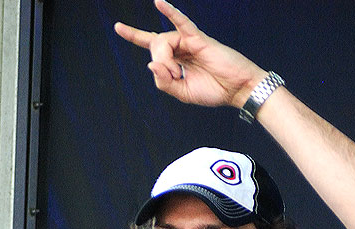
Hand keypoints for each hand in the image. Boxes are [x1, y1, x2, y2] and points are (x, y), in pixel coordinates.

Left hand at [114, 0, 264, 107]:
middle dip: (159, 63)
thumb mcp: (183, 94)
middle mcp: (179, 47)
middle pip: (155, 45)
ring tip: (179, 72)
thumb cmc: (214, 91)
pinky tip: (159, 3)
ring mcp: (188, 41)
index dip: (134, 35)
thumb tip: (150, 64)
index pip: (152, 45)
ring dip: (166, 60)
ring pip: (163, 41)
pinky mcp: (198, 38)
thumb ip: (165, 83)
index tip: (118, 27)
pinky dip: (170, 11)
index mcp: (175, 60)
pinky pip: (181, 22)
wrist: (237, 90)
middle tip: (175, 76)